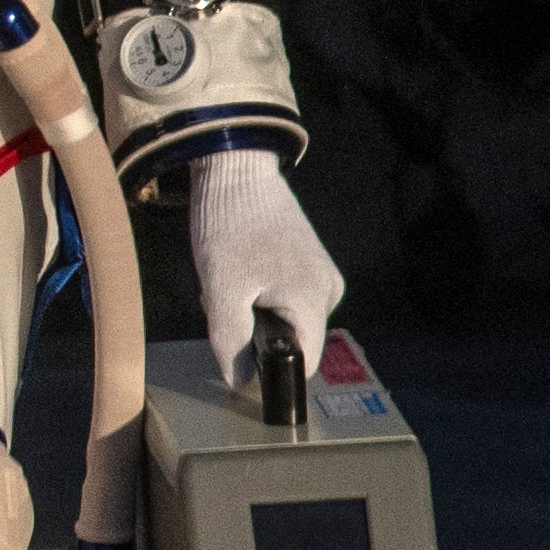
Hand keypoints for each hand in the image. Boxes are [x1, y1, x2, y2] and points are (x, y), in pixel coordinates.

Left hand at [185, 148, 343, 393]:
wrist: (235, 170)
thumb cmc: (228, 227)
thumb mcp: (221, 289)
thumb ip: (231, 339)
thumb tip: (238, 379)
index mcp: (314, 300)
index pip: (305, 360)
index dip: (275, 371)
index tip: (243, 361)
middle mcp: (328, 290)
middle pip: (294, 337)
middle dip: (257, 331)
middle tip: (224, 302)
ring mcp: (321, 272)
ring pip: (287, 316)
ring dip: (254, 309)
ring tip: (230, 280)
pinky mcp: (308, 260)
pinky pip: (286, 294)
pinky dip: (259, 292)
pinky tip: (239, 269)